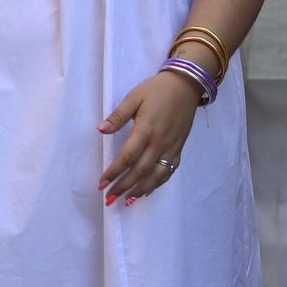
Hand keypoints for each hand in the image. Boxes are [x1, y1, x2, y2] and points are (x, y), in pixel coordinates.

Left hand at [96, 71, 199, 205]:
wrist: (185, 86)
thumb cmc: (156, 90)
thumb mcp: (134, 97)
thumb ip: (118, 115)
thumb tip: (100, 130)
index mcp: (146, 130)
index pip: (127, 157)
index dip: (113, 172)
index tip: (102, 183)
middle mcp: (159, 144)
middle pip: (140, 171)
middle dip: (123, 187)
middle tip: (109, 198)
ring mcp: (171, 148)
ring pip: (155, 176)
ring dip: (140, 190)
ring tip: (126, 201)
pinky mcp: (179, 149)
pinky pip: (168, 172)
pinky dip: (157, 184)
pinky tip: (147, 190)